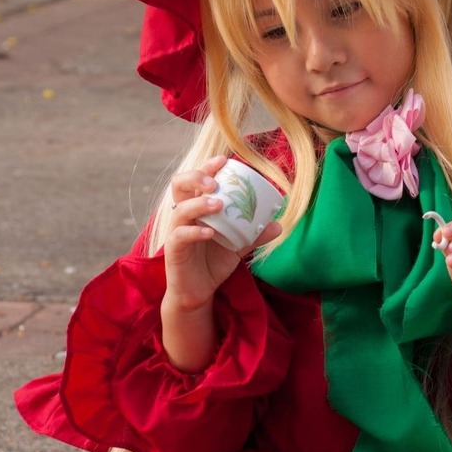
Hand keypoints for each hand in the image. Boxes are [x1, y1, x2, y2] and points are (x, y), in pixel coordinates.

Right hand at [164, 155, 280, 312]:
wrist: (199, 291)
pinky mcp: (173, 249)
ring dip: (199, 203)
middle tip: (216, 182)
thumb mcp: (239, 246)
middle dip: (197, 177)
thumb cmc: (214, 262)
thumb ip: (254, 234)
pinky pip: (180, 235)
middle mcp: (183, 214)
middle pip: (179, 184)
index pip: (197, 179)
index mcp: (197, 206)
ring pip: (180, 208)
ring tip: (218, 204)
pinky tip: (210, 232)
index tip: (224, 160)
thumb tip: (278, 225)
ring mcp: (176, 230)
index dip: (207, 166)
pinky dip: (195, 231)